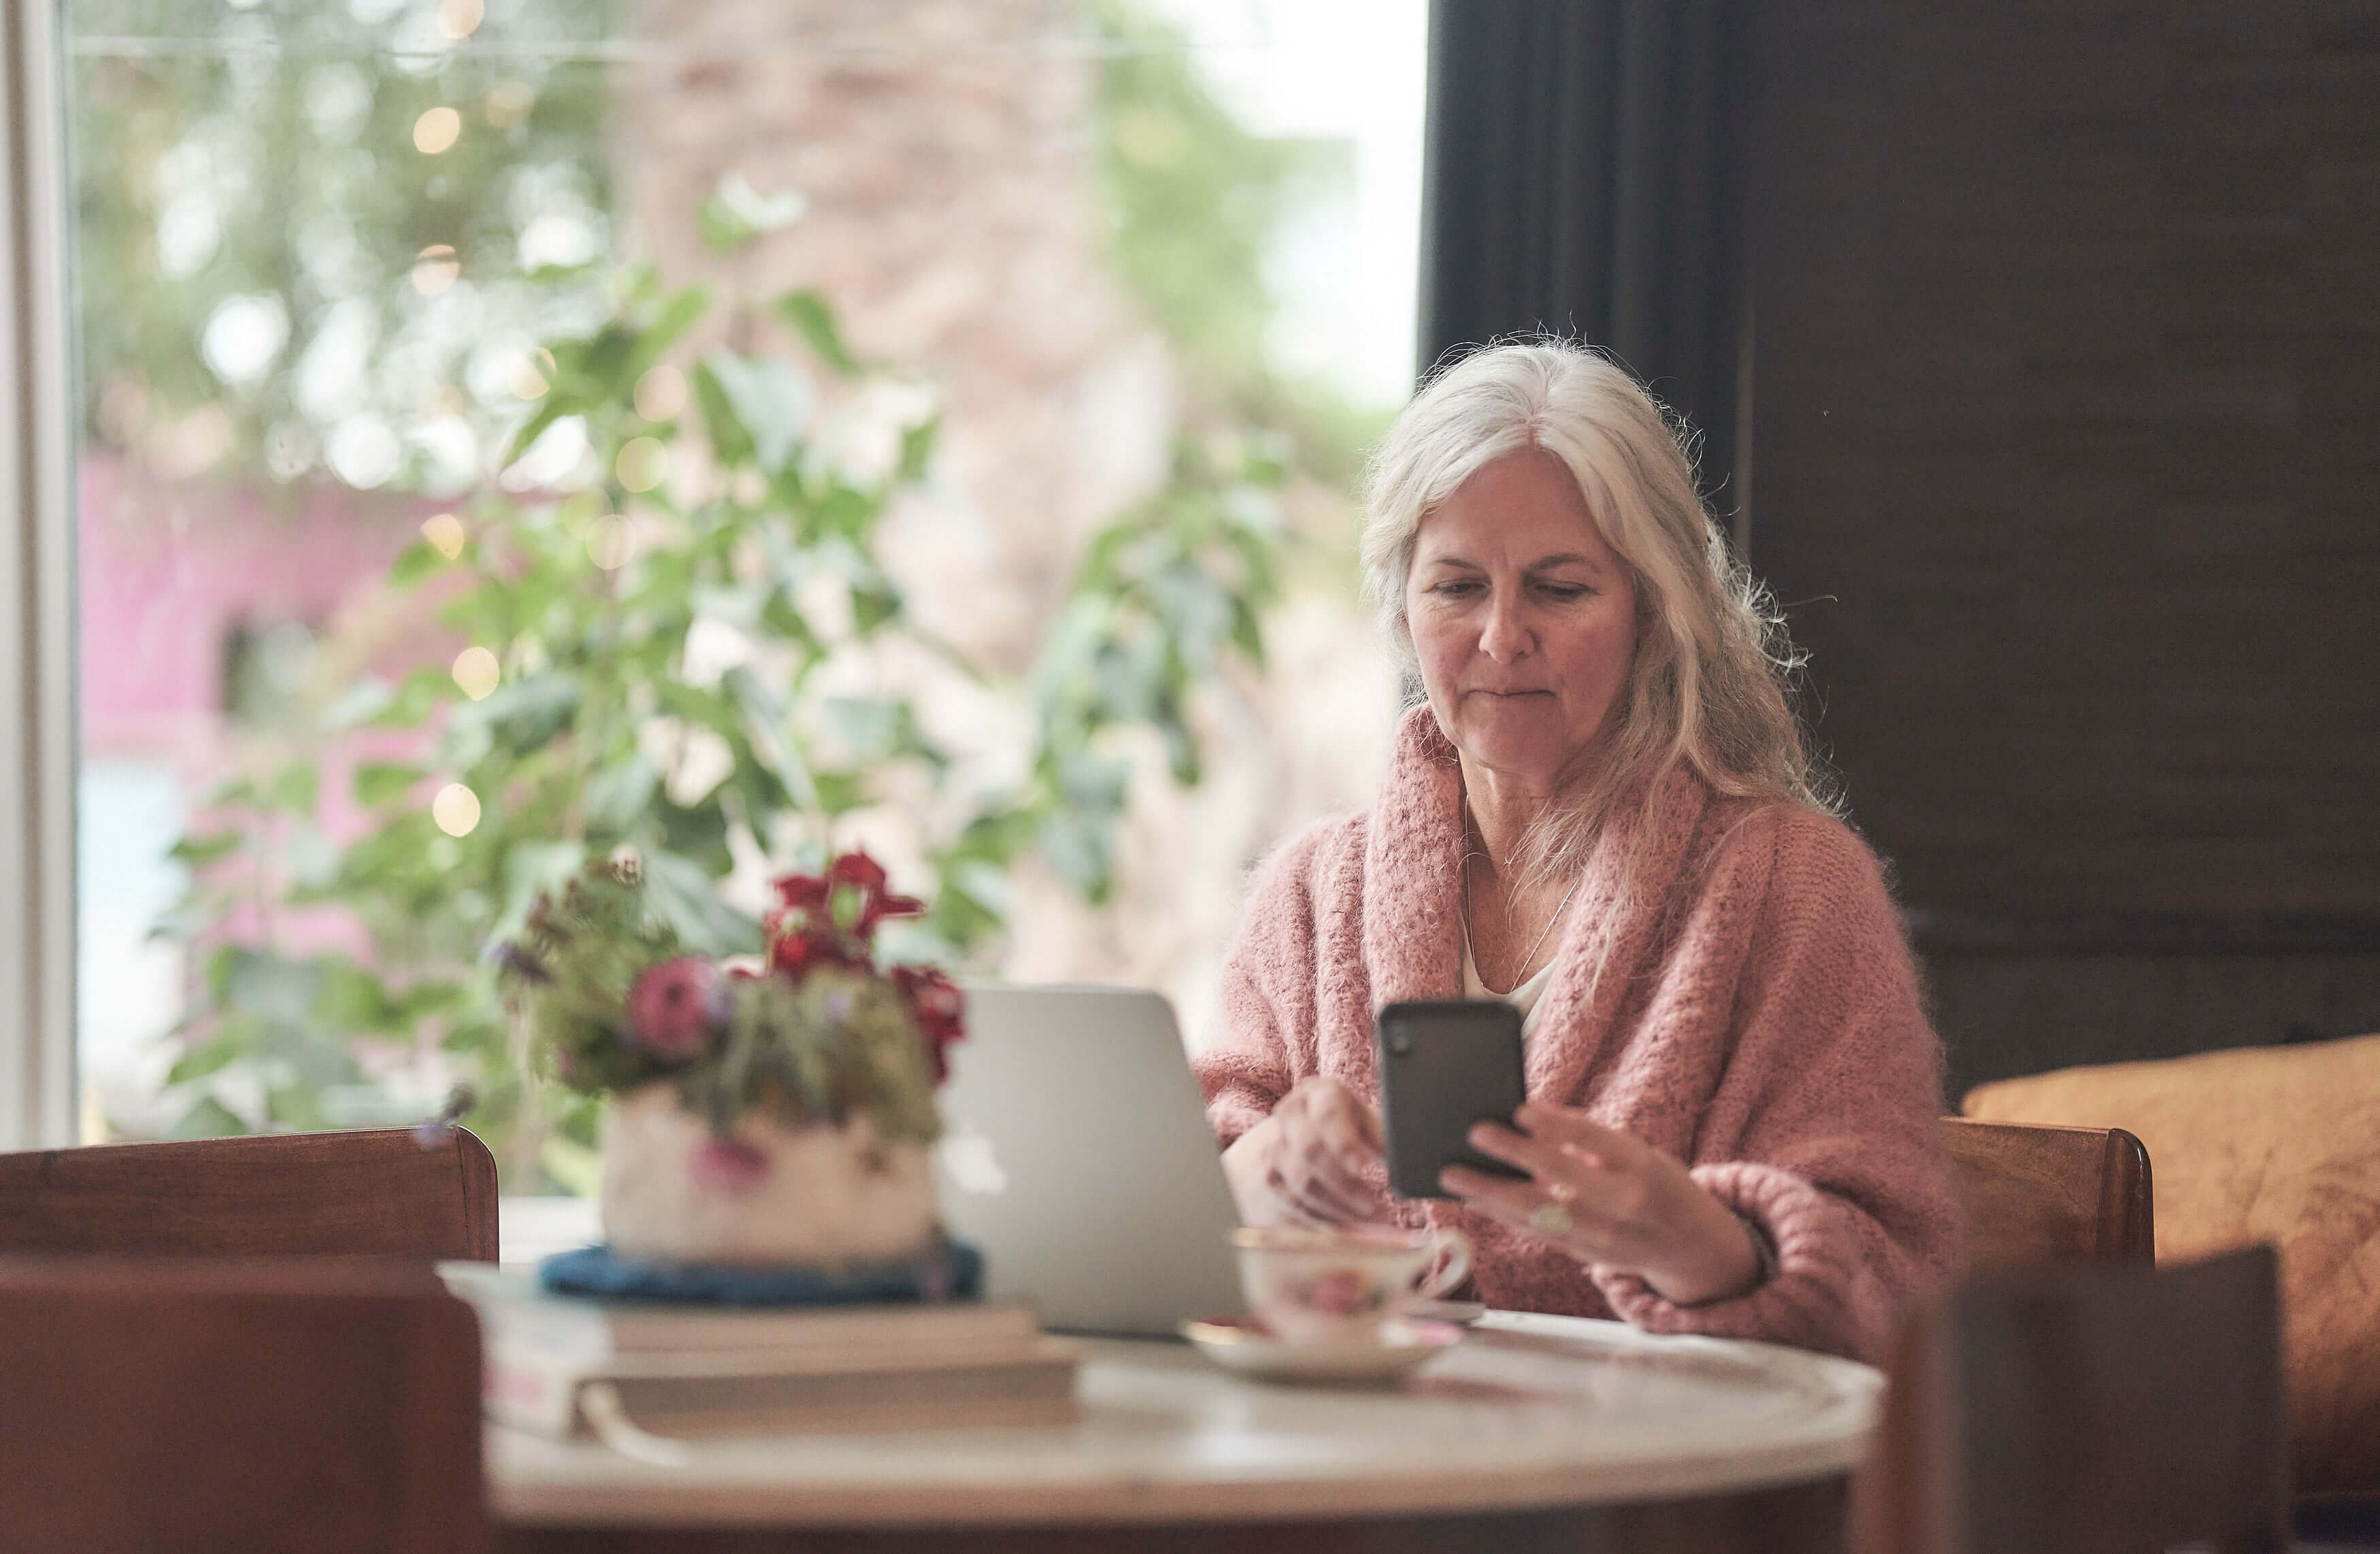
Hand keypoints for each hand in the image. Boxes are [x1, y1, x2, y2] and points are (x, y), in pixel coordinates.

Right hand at [1222, 1075, 1388, 1228]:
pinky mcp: (1270, 1177)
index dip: (1344, 1143)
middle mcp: (1291, 1114)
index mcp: (1319, 1093)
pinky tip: (1349, 1227)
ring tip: (1371, 1222)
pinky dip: (1324, 1221)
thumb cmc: (1348, 1127)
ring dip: (1339, 1209)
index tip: (1364, 1168)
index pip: (1327, 1114)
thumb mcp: (1368, 1123)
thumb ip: (1385, 1137)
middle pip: (1309, 1151)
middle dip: (1344, 1185)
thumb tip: (1404, 1161)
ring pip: (1302, 1184)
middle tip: (1375, 1207)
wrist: (1298, 1135)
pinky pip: (1295, 1205)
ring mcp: (1275, 1146)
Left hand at [1440, 1101, 1762, 1305]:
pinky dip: (1503, 1215)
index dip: (1558, 1126)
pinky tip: (1475, 1198)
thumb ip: (1590, 1142)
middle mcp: (1625, 1209)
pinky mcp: (1586, 1258)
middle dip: (1515, 1158)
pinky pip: (1538, 1235)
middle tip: (1474, 1133)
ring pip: (1540, 1217)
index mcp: (1644, 1171)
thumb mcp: (1639, 1154)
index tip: (1520, 1108)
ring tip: (1453, 1174)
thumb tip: (1527, 1122)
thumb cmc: (1656, 1183)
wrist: (1692, 1246)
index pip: (1597, 1143)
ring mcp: (1604, 1241)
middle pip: (1563, 1181)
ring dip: (1491, 1195)